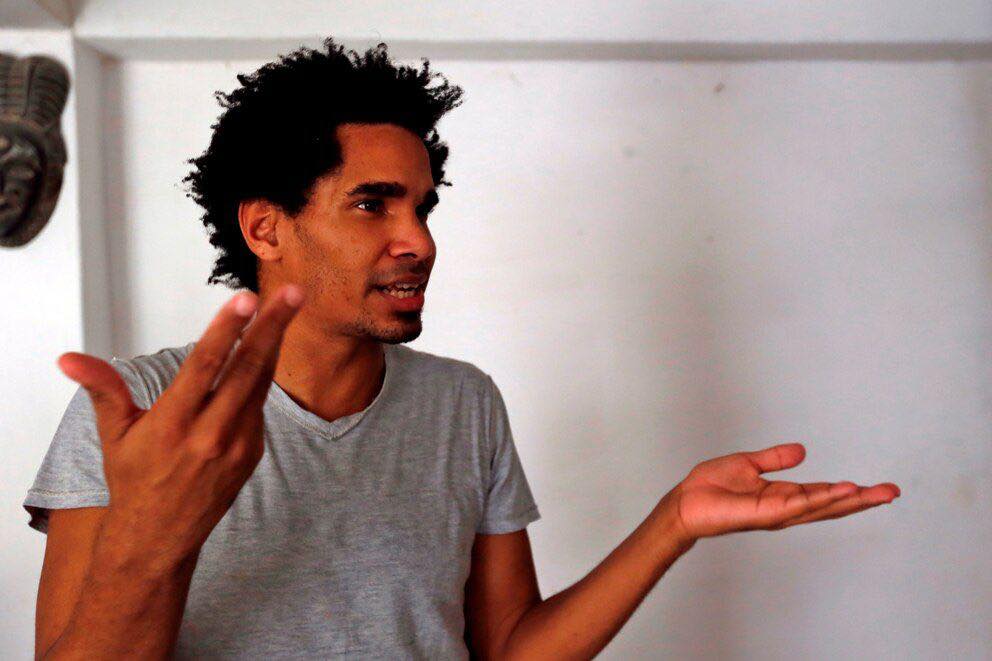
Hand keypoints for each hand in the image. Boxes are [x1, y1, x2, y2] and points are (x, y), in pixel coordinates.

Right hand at [55, 284, 304, 569]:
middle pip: (247, 369)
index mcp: (173, 424)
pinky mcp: (253, 453)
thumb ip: (103, 389)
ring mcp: (237, 445)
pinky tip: (265, 350)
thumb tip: (70, 360)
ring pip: (260, 383)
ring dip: (275, 343)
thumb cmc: (135, 481)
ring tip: (289, 307)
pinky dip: (261, 377)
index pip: (204, 366)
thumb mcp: (115, 435)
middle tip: (291, 293)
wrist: (160, 538)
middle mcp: (210, 434)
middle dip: (271, 327)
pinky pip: (259, 406)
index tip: (244, 299)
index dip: (226, 330)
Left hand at [667, 443, 899, 542]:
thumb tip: (803, 450)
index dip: (851, 492)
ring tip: (876, 493)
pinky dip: (821, 498)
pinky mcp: (765, 513)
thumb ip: (775, 459)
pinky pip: (799, 505)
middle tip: (892, 492)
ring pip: (821, 506)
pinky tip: (841, 491)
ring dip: (849, 500)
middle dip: (863, 500)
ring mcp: (777, 513)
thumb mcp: (748, 464)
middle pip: (832, 505)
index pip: (824, 494)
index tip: (878, 488)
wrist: (686, 501)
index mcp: (783, 495)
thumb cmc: (710, 487)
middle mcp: (785, 508)